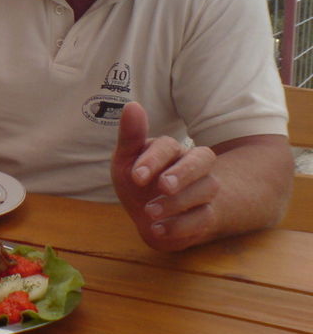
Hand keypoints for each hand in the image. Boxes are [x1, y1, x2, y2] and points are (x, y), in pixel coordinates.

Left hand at [111, 102, 218, 250]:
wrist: (151, 218)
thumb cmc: (139, 182)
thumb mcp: (126, 161)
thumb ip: (130, 136)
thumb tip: (132, 105)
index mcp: (171, 149)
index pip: (169, 147)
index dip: (153, 161)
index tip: (136, 177)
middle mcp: (193, 166)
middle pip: (203, 159)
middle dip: (183, 172)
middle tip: (163, 186)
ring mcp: (204, 190)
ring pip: (207, 188)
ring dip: (178, 202)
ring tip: (150, 212)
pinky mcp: (207, 216)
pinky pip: (204, 218)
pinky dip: (180, 225)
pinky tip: (157, 228)